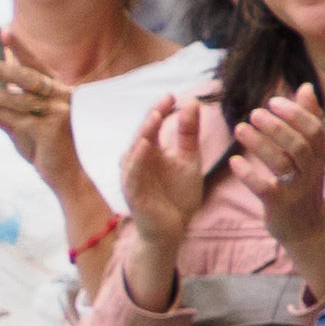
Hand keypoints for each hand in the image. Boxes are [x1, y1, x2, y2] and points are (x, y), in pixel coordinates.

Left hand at [0, 34, 75, 188]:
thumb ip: (1, 109)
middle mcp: (60, 97)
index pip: (36, 64)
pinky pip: (17, 119)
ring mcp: (57, 113)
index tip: (3, 31)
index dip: (21, 48)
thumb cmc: (43, 145)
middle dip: (5, 68)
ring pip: (20, 99)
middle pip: (29, 78)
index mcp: (56, 90)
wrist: (65, 174)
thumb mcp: (22, 123)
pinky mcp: (50, 131)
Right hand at [122, 93, 223, 303]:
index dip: (162, 110)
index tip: (175, 96)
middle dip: (153, 116)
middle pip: (143, 133)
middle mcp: (137, 162)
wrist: (173, 229)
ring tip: (156, 116)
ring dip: (144, 133)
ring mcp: (133, 177)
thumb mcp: (188, 159)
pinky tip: (145, 144)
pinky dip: (137, 158)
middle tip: (166, 101)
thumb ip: (188, 133)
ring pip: (135, 150)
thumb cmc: (177, 195)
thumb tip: (192, 103)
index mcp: (150, 152)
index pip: (153, 126)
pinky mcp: (133, 192)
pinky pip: (133, 172)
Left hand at [234, 87, 324, 294]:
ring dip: (259, 144)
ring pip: (281, 163)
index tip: (273, 101)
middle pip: (298, 144)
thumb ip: (310, 120)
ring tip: (239, 128)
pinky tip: (233, 161)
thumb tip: (306, 88)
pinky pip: (264, 188)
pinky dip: (248, 174)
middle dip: (276, 126)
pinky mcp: (278, 205)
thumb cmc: (304, 182)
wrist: (306, 227)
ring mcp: (296, 189)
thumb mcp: (312, 153)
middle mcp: (312, 170)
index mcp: (321, 154)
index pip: (314, 128)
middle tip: (253, 113)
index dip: (295, 113)